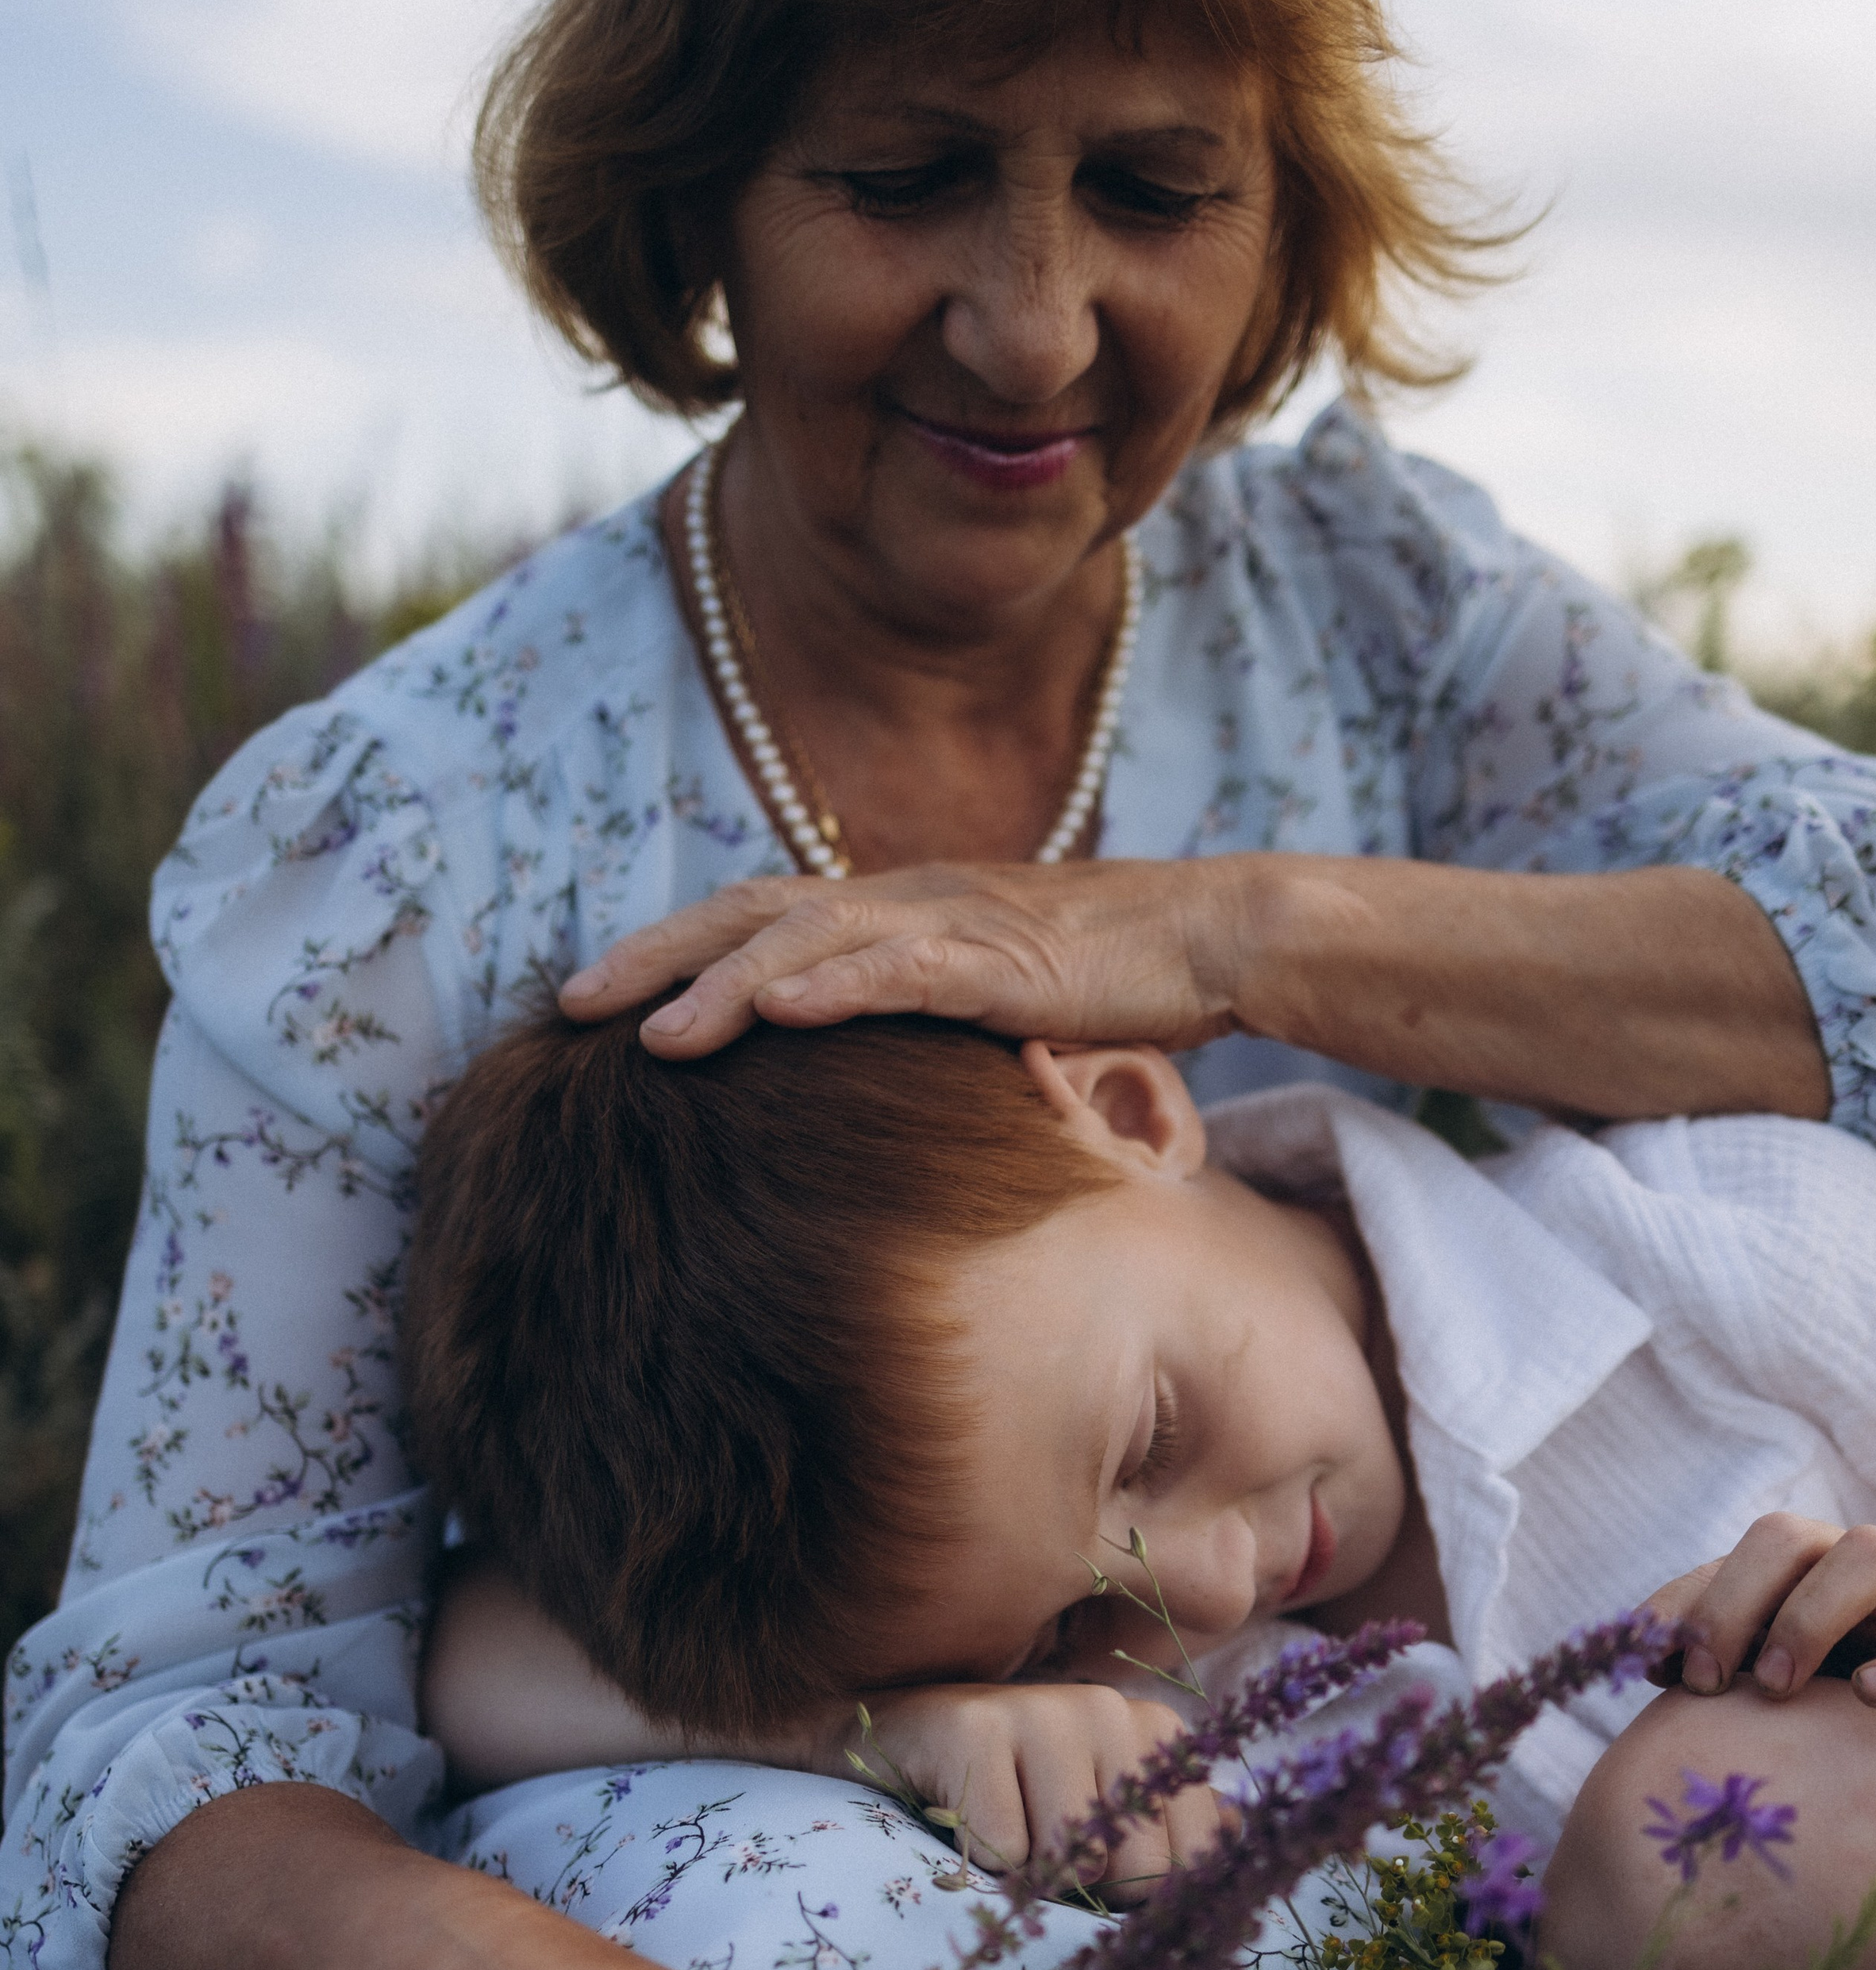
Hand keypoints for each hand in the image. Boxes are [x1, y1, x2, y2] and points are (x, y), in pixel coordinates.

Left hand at [558, 857, 1257, 1058]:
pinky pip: (902, 969)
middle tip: (569, 1006)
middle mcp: (906, 898)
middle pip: (751, 913)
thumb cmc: (1109, 977)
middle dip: (656, 956)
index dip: (671, 947)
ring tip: (652, 1038)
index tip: (595, 996)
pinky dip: (834, 988)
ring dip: (725, 985)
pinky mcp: (1004, 960)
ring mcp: (951, 923)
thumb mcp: (990, 997)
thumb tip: (857, 1071)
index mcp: (895, 906)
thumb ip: (918, 1015)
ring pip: (810, 939)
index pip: (757, 915)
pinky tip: (777, 1013)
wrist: (1212, 936)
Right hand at [858, 1679, 1224, 1901]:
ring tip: (1001, 1829)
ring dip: (1030, 1878)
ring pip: (1071, 1863)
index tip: (1096, 1869)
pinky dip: (977, 1861)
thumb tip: (1248, 1850)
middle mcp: (1109, 1708)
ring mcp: (1041, 1709)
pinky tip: (956, 1813)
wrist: (895, 1743)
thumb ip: (1173, 1831)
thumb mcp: (1100, 1807)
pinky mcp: (974, 1728)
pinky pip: (1002, 1852)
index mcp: (1156, 1733)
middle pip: (1137, 1873)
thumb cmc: (1011, 1791)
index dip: (1140, 1897)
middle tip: (1039, 1851)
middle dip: (1086, 1892)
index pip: (1193, 1864)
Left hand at [1644, 1514, 1875, 1841]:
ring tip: (1776, 1687)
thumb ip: (1716, 1668)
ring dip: (1809, 1615)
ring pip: (1870, 1554)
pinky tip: (1868, 1696)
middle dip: (1732, 1600)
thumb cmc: (1838, 1728)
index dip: (1682, 1603)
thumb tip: (1642, 1663)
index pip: (1728, 1561)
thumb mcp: (1770, 1696)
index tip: (1646, 1663)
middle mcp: (1854, 1573)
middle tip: (1703, 1679)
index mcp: (1797, 1577)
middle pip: (1786, 1537)